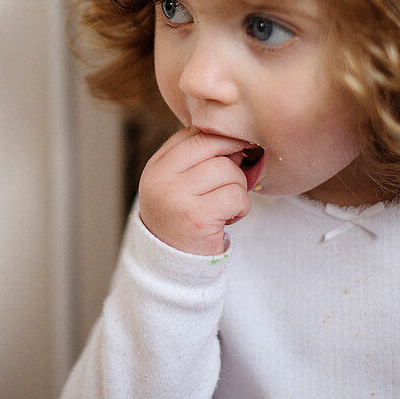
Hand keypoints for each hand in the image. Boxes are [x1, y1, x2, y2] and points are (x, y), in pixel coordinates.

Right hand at [137, 127, 252, 255]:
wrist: (173, 265)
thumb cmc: (184, 219)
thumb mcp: (180, 184)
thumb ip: (198, 159)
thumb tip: (238, 137)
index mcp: (157, 166)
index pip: (194, 133)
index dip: (220, 137)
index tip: (235, 149)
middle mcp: (161, 178)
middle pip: (212, 145)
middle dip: (233, 159)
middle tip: (234, 178)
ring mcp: (176, 197)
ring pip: (228, 170)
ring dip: (238, 188)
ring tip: (226, 205)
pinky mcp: (197, 218)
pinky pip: (236, 196)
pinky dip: (241, 207)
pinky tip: (228, 218)